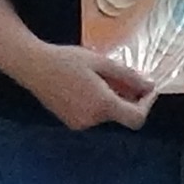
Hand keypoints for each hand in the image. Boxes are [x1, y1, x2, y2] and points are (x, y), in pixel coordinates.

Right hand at [23, 39, 156, 132]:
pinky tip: (87, 85)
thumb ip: (128, 76)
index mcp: (102, 105)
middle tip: (124, 77)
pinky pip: (94, 116)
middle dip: (128, 98)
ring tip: (101, 78)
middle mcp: (92, 120)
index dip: (147, 105)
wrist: (33, 67)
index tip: (147, 89)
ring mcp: (80, 123)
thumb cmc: (67, 60)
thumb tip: (150, 85)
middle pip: (122, 115)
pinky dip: (99, 104)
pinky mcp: (70, 122)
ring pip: (107, 115)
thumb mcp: (101, 63)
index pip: (136, 118)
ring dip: (112, 99)